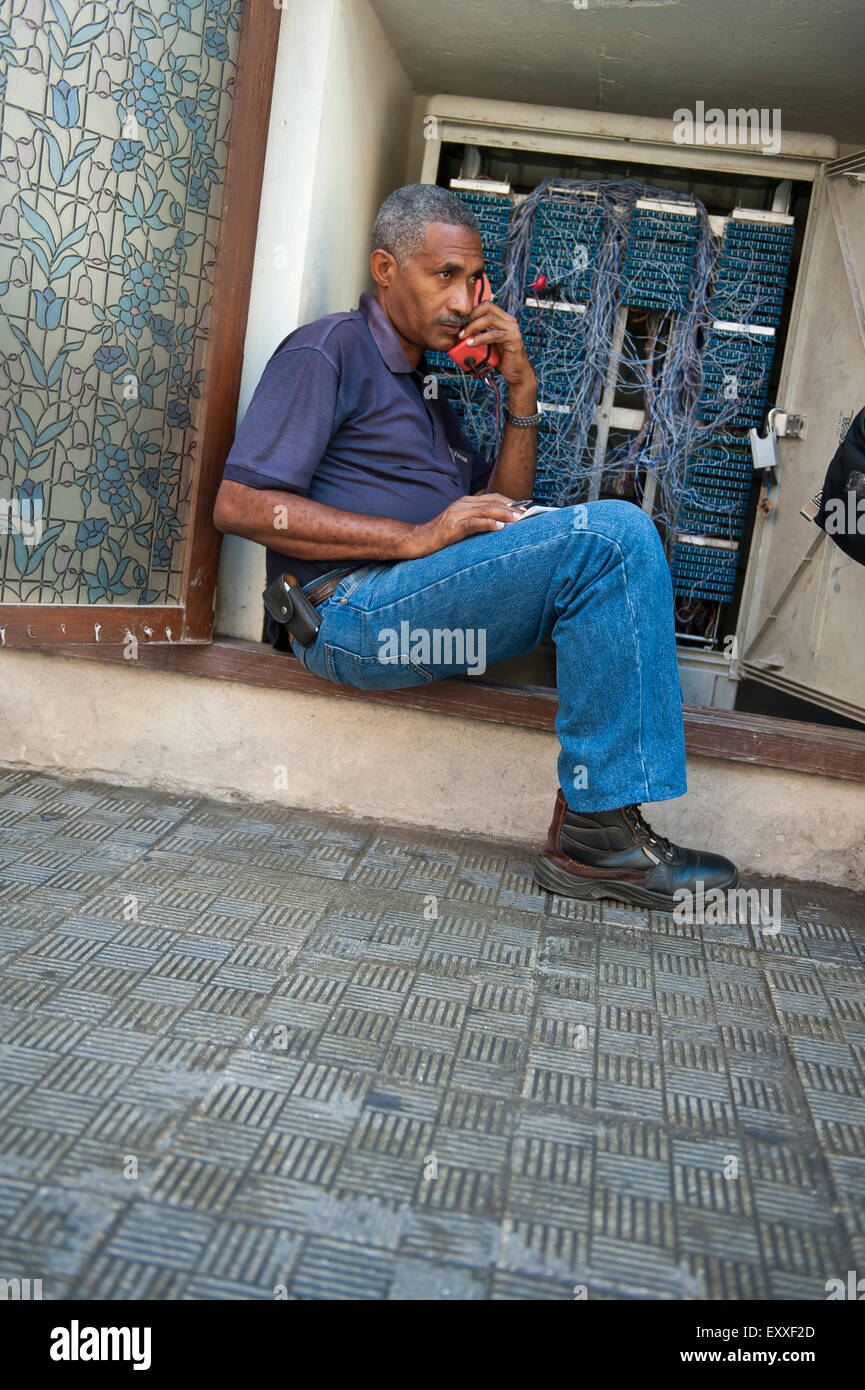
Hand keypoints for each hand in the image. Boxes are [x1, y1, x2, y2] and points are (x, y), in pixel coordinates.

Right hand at [402, 493, 518, 558]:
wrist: (418, 541)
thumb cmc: (441, 536)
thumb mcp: (462, 524)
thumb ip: (478, 521)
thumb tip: (501, 525)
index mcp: (465, 502)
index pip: (492, 498)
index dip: (510, 502)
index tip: (525, 509)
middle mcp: (462, 505)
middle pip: (492, 502)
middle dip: (511, 508)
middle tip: (527, 515)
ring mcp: (457, 515)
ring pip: (485, 510)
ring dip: (504, 514)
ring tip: (518, 520)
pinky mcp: (452, 527)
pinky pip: (474, 523)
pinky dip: (488, 524)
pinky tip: (500, 527)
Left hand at [458, 303, 535, 393]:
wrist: (516, 374)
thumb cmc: (502, 359)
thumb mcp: (489, 343)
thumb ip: (481, 334)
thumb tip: (463, 330)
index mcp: (504, 319)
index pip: (486, 305)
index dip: (472, 311)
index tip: (461, 322)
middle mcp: (510, 321)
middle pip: (487, 308)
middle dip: (471, 317)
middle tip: (461, 330)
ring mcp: (512, 329)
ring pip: (489, 320)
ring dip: (473, 327)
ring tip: (463, 337)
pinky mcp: (513, 339)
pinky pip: (493, 335)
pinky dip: (480, 339)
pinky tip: (471, 344)